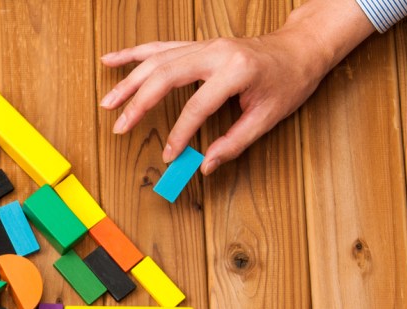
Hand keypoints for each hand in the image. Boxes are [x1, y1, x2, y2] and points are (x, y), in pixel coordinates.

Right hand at [99, 0, 375, 173]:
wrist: (299, 48)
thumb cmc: (288, 81)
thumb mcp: (268, 117)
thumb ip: (235, 142)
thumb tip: (206, 165)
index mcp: (236, 70)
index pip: (197, 106)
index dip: (181, 134)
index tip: (170, 156)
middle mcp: (216, 53)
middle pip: (166, 76)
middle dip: (139, 102)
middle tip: (121, 126)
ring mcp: (204, 45)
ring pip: (156, 59)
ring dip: (129, 80)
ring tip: (108, 102)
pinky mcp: (197, 45)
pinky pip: (159, 47)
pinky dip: (133, 54)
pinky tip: (112, 60)